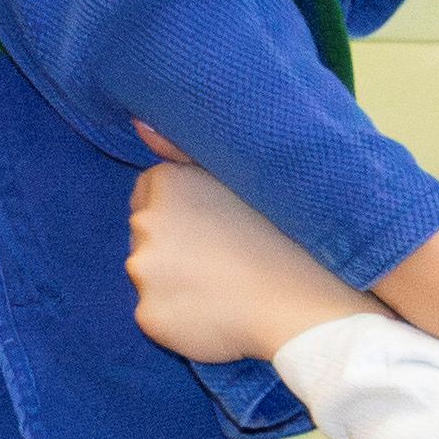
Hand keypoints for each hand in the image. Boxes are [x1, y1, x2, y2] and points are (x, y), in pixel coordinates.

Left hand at [125, 149, 375, 370]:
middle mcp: (145, 224)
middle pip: (144, 233)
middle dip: (170, 242)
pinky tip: (214, 314)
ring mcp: (144, 272)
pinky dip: (176, 316)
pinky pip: (156, 313)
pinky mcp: (148, 315)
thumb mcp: (240, 179)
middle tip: (219, 256)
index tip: (208, 225)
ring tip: (221, 286)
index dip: (178, 209)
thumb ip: (183, 151)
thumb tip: (138, 123)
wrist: (300, 306)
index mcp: (167, 183)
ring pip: (149, 274)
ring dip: (172, 280)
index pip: (148, 192)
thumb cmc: (282, 238)